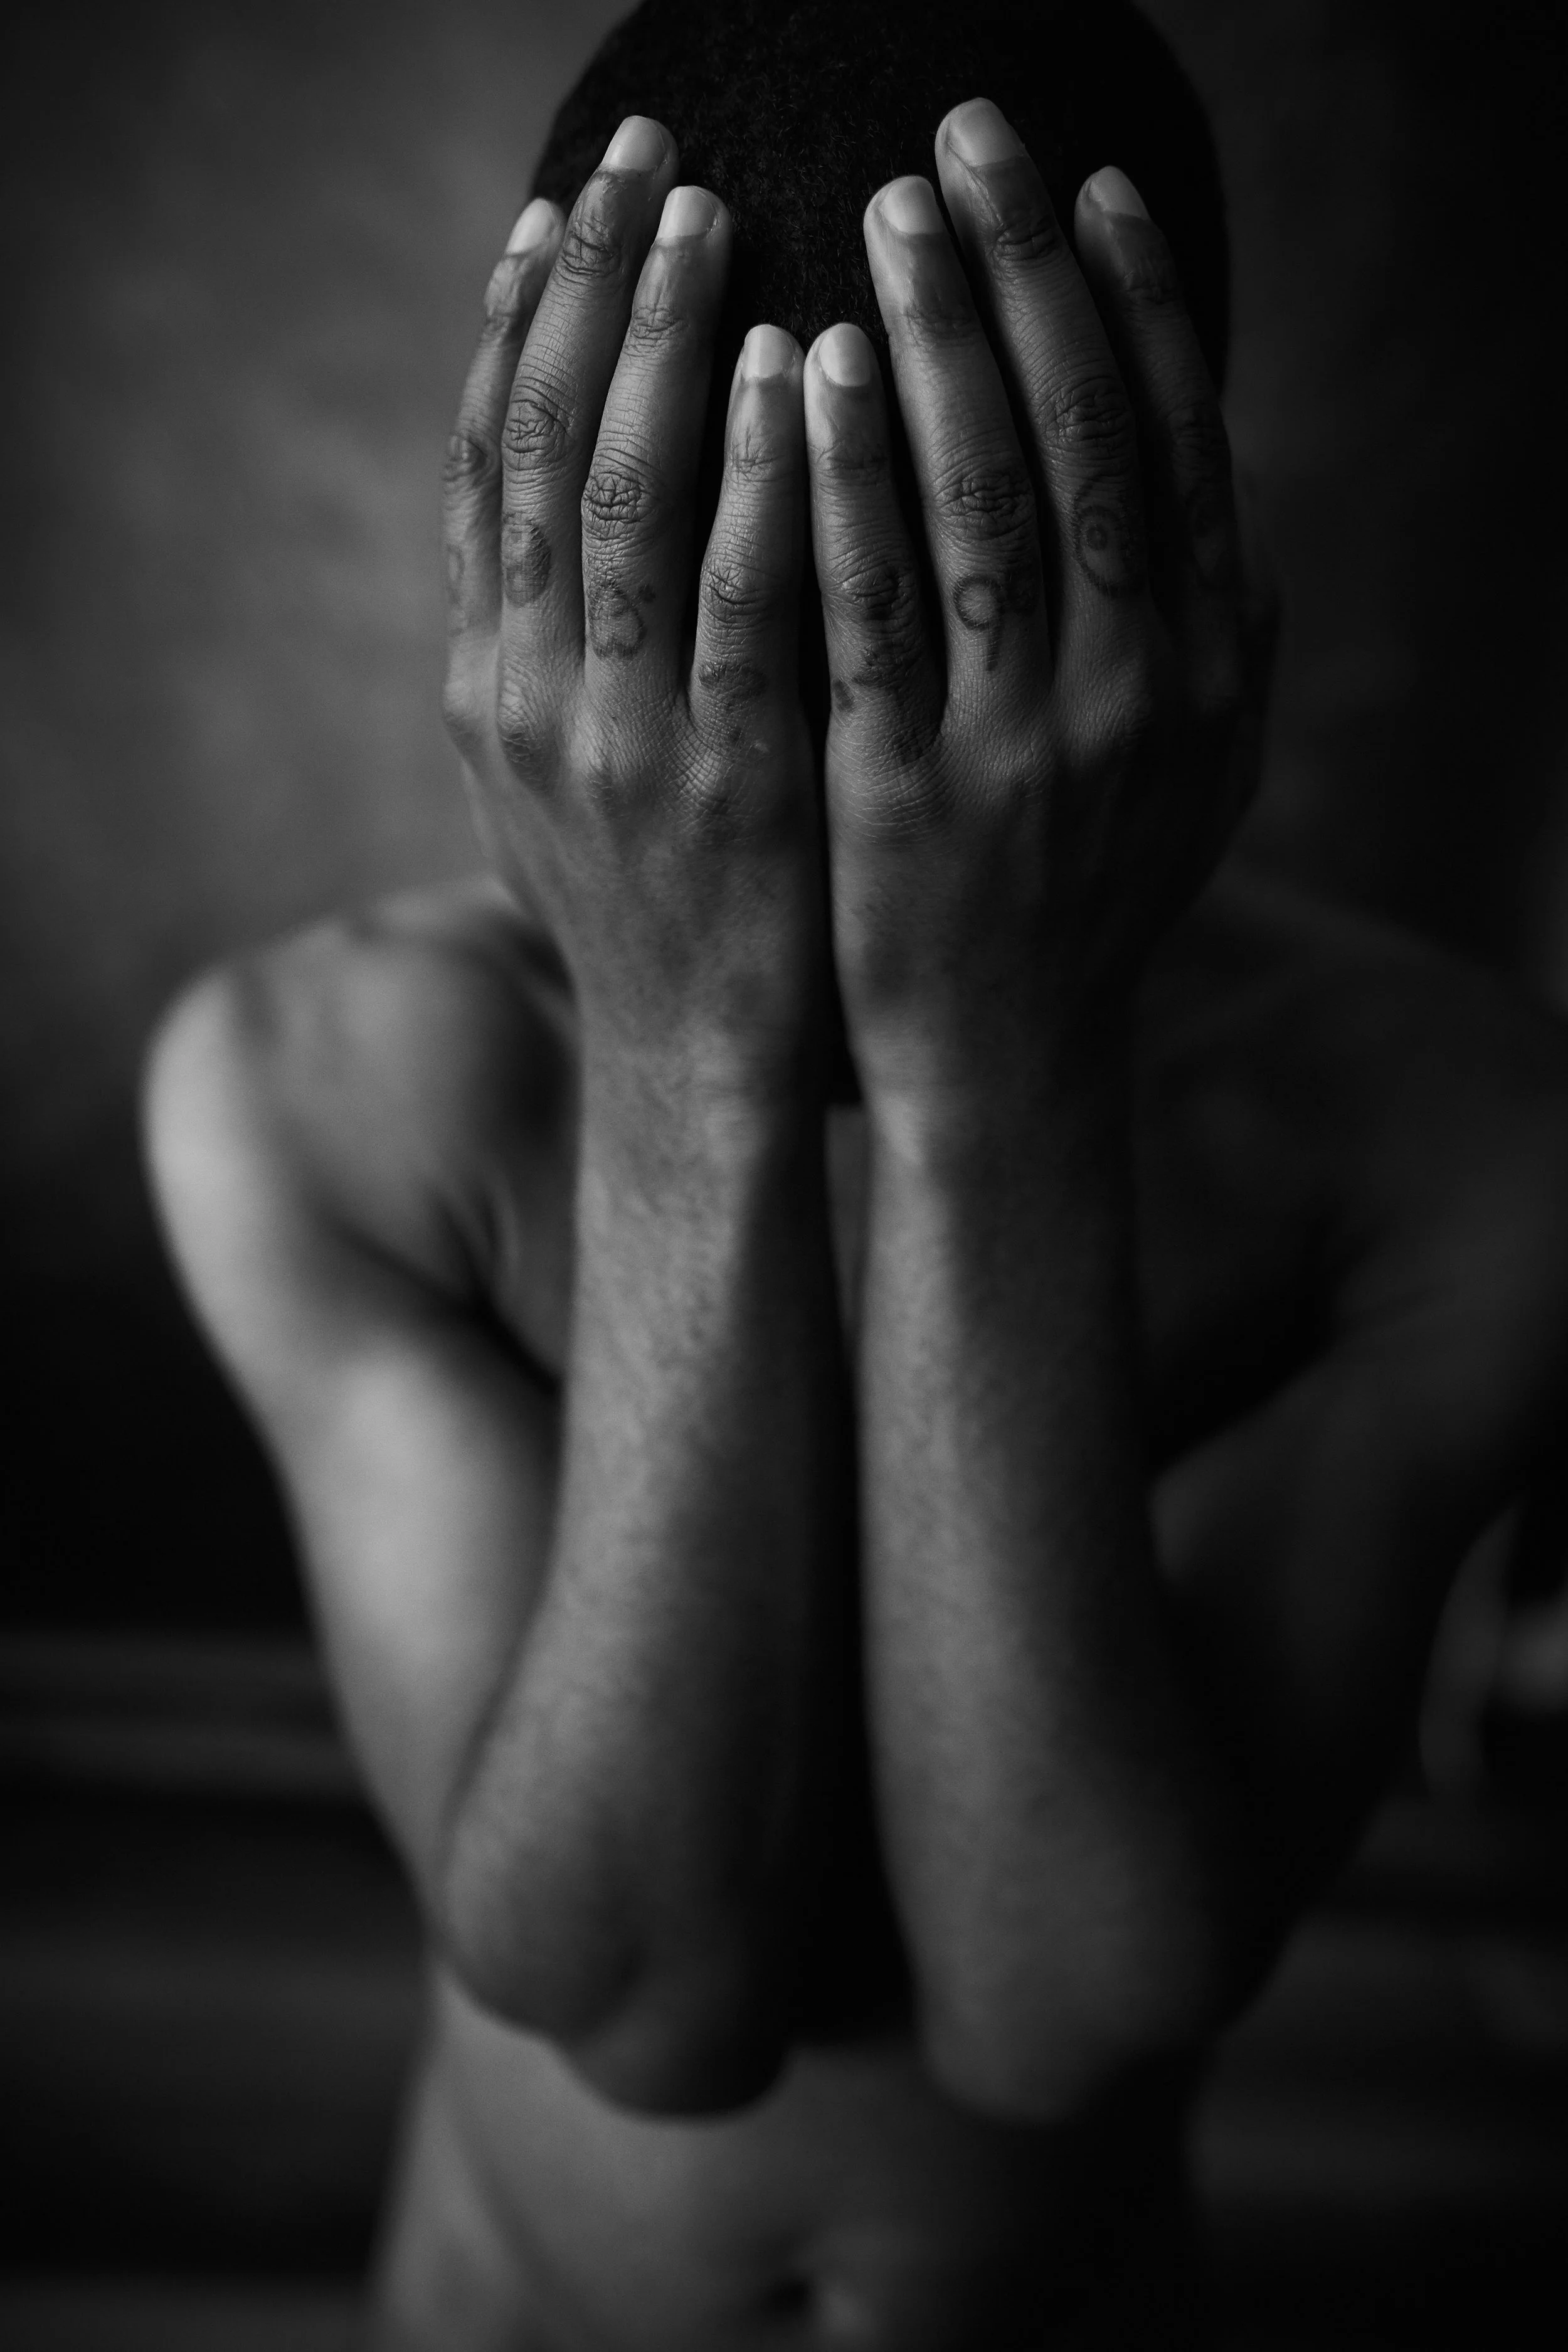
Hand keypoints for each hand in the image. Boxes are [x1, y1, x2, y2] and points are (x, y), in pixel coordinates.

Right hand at [441, 116, 821, 1110]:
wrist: (695, 1063)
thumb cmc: (658, 901)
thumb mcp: (567, 771)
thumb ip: (561, 643)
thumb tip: (581, 502)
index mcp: (486, 678)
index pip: (484, 462)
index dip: (519, 322)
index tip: (564, 204)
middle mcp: (524, 693)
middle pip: (533, 446)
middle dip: (589, 288)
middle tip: (648, 158)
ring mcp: (613, 739)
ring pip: (615, 501)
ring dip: (659, 345)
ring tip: (712, 217)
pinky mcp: (718, 785)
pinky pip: (737, 603)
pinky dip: (759, 480)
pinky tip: (794, 375)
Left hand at [804, 98, 1266, 1114]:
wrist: (1007, 1061)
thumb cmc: (1087, 900)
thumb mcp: (1194, 783)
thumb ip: (1225, 655)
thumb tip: (1251, 531)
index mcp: (1207, 667)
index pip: (1177, 443)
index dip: (1133, 303)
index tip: (1084, 188)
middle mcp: (1134, 691)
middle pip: (1082, 439)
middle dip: (1025, 274)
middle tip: (963, 144)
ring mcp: (1021, 744)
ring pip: (981, 503)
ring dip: (936, 343)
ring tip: (882, 217)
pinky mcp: (904, 794)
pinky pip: (868, 612)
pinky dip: (841, 485)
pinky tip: (801, 378)